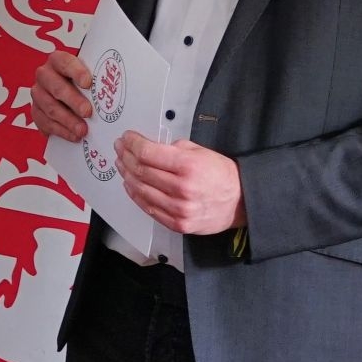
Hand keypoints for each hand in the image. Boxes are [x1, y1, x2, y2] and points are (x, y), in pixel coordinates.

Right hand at [32, 49, 92, 140]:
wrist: (70, 94)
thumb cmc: (85, 83)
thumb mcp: (91, 74)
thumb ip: (99, 78)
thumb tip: (117, 86)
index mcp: (57, 60)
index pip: (64, 62)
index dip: (76, 72)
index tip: (88, 83)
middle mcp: (45, 75)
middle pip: (56, 87)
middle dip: (73, 101)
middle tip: (87, 112)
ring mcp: (38, 93)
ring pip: (50, 107)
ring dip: (67, 120)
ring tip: (82, 130)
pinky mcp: (36, 111)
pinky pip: (44, 122)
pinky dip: (60, 131)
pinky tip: (74, 136)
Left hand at [115, 132, 245, 234]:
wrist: (241, 202)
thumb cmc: (221, 175)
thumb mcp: (201, 152)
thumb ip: (174, 149)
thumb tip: (149, 147)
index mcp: (188, 166)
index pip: (148, 153)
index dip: (132, 143)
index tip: (126, 138)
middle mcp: (182, 188)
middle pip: (140, 170)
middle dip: (126, 156)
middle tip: (120, 148)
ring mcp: (178, 209)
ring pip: (140, 190)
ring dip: (126, 174)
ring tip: (121, 164)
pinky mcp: (177, 223)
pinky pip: (148, 208)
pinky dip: (135, 195)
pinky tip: (129, 184)